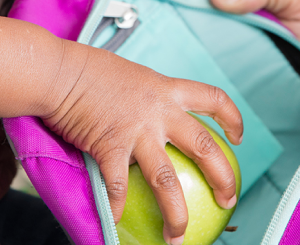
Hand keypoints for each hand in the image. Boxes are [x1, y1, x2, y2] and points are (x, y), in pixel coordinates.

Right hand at [42, 41, 243, 243]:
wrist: (61, 71)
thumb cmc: (90, 72)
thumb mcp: (132, 77)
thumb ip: (147, 98)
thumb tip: (147, 114)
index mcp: (167, 90)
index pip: (212, 99)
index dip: (232, 118)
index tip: (238, 136)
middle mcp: (160, 110)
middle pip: (205, 147)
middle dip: (223, 178)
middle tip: (228, 200)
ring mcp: (138, 130)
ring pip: (167, 179)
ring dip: (176, 213)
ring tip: (177, 236)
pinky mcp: (111, 147)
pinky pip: (119, 187)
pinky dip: (118, 208)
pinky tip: (118, 224)